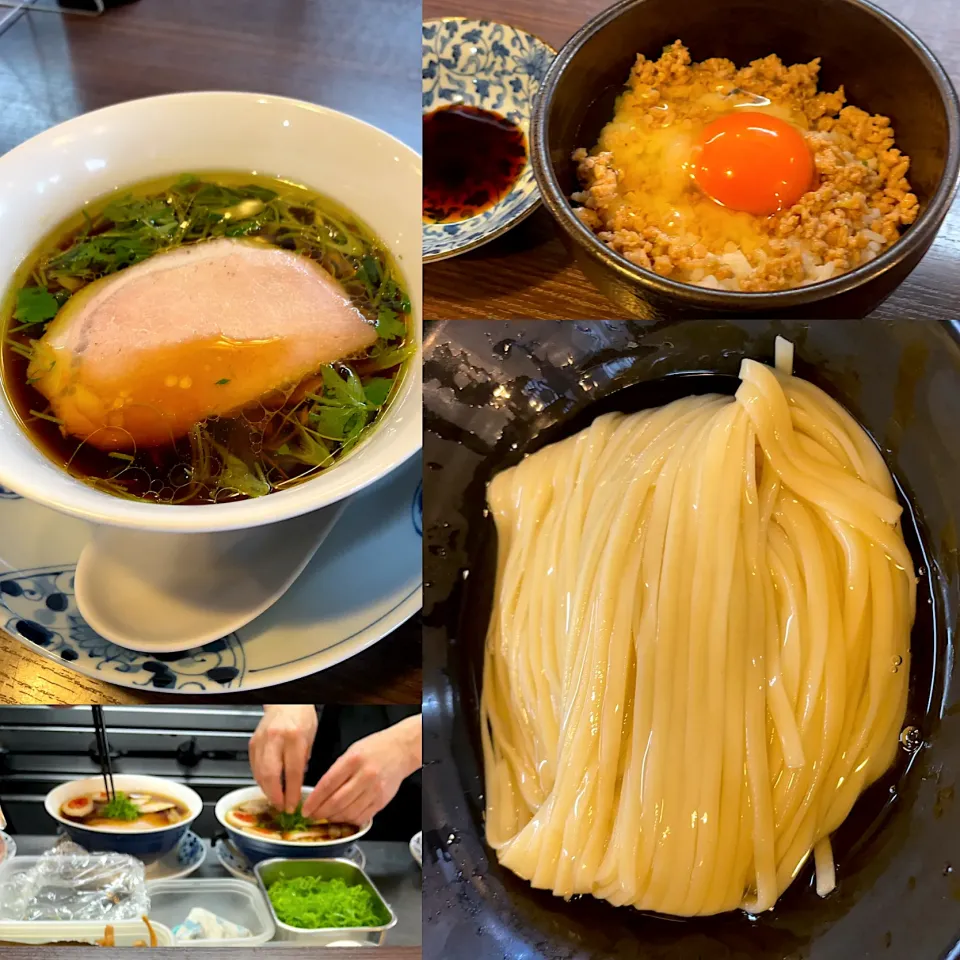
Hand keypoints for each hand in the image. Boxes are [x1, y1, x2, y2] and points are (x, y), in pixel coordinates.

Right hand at [248, 705, 317, 812]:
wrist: (285, 701)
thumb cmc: (301, 715)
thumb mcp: (311, 737)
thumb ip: (303, 760)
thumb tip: (297, 784)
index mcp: (294, 736)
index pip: (292, 771)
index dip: (292, 792)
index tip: (293, 805)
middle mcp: (275, 739)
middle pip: (270, 775)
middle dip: (275, 796)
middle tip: (281, 806)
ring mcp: (261, 741)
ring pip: (259, 773)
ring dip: (266, 790)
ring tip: (275, 799)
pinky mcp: (252, 743)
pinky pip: (254, 767)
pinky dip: (260, 779)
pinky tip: (267, 785)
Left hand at [303, 715, 420, 824]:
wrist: (400, 750)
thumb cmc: (374, 748)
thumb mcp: (350, 752)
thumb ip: (336, 771)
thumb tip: (319, 793)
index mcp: (353, 760)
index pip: (327, 785)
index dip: (314, 801)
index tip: (305, 809)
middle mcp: (364, 776)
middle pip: (336, 802)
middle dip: (320, 813)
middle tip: (312, 816)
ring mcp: (374, 790)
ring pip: (348, 813)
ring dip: (333, 818)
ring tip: (326, 817)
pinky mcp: (382, 800)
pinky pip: (362, 817)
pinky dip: (349, 820)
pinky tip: (343, 817)